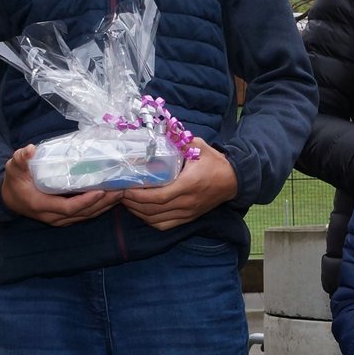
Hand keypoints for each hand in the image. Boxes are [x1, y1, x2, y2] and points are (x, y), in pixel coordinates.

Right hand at [1, 146, 122, 224]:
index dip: (86, 201)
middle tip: (121, 190)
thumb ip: (21, 159)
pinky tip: (112, 198)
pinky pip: (85, 215)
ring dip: (105, 206)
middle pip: (83, 213)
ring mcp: (60, 219)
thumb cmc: (14, 180)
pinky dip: (99, 207)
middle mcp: (52, 216)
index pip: (68, 207)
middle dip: (103, 203)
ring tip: (121, 193)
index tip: (101, 191)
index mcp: (40, 204)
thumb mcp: (14, 167)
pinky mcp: (65, 218)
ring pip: (86, 216)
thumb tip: (30, 150)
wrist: (10, 198)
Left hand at [120, 139, 238, 229]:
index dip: (139, 195)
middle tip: (119, 193)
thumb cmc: (214, 162)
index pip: (159, 197)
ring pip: (157, 220)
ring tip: (127, 201)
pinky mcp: (188, 218)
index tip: (125, 188)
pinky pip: (165, 225)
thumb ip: (178, 139)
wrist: (233, 180)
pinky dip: (150, 221)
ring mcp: (188, 213)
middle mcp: (187, 202)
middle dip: (133, 203)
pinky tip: (141, 212)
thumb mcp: (198, 146)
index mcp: (189, 185)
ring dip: (138, 213)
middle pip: (154, 210)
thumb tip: (158, 130)